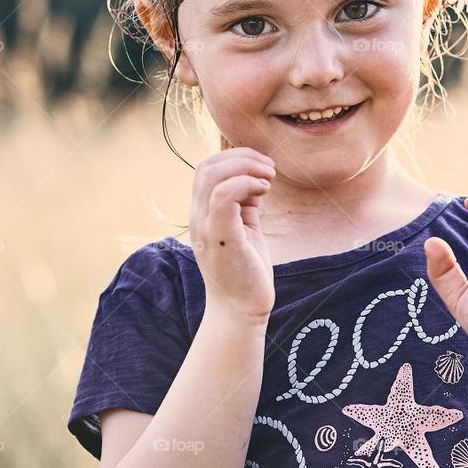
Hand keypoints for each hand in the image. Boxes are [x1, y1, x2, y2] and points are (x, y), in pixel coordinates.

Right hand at [189, 148, 276, 322]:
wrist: (241, 310)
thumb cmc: (246, 271)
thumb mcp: (244, 228)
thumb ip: (243, 204)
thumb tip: (255, 179)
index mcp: (202, 214)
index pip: (206, 168)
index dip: (235, 158)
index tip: (263, 169)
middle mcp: (198, 218)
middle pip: (207, 166)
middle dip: (243, 158)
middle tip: (269, 170)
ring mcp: (206, 227)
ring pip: (213, 175)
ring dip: (247, 168)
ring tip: (269, 180)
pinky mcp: (221, 237)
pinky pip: (224, 195)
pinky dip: (247, 184)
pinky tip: (264, 192)